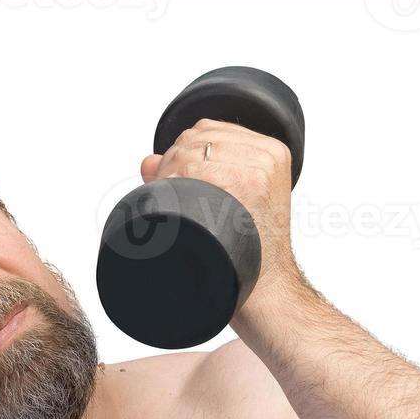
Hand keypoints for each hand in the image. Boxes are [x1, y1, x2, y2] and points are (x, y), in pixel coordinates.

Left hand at [141, 118, 307, 313]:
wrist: (267, 288)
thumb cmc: (248, 252)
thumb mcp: (230, 204)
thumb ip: (193, 174)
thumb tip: (148, 161)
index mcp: (271, 151)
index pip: (209, 130)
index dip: (182, 152)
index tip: (177, 181)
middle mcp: (267, 154)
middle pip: (197, 137)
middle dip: (174, 163)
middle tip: (174, 199)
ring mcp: (259, 168)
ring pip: (191, 151)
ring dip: (171, 177)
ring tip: (180, 207)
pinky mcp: (250, 183)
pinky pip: (194, 170)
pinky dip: (178, 187)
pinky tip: (183, 209)